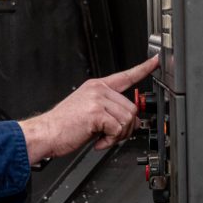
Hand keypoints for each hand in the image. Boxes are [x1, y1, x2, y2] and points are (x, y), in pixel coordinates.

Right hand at [19, 55, 159, 163]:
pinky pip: (118, 129)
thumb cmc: (63, 126)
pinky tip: (97, 140)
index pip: (124, 76)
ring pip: (127, 119)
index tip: (156, 61)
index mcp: (96, 86)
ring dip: (117, 135)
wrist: (46, 133)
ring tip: (101, 137)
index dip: (143, 69)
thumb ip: (109, 111)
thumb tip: (131, 122)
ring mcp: (97, 99)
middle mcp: (98, 89)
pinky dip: (110, 140)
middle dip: (125, 127)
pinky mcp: (96, 112)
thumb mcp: (88, 112)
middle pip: (131, 108)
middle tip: (110, 135)